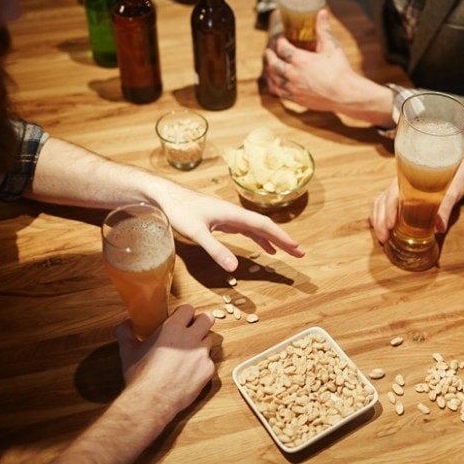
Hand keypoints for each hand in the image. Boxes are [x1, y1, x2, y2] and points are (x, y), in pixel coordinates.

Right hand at [116, 305, 214, 418]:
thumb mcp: (128, 351)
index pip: (188, 309)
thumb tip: (125, 323)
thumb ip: (126, 332)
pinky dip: (201, 365)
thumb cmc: (140, 376)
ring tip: (188, 354)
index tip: (180, 320)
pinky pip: (209, 362)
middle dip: (201, 323)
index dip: (184, 314)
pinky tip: (189, 372)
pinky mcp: (208, 370)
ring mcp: (202, 354)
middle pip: (207, 319)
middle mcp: (191, 339)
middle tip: (192, 331)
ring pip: (209, 341)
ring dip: (201, 344)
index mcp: (172, 329)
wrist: (151, 401)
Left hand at [154, 188, 304, 271]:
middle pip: (265, 227)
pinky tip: (262, 247)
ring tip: (287, 251)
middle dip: (283, 240)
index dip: (281, 238)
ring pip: (256, 228)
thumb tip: (235, 268)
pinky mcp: (221, 220)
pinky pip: (246, 230)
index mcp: (233, 214)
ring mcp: (228, 216)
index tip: (296, 248)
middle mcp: (234, 213)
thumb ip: (216, 250)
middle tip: (300, 253)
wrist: (162, 195)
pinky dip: (258, 239)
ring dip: (272, 239)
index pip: (264, 226)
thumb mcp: (196, 233)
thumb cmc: (178, 210)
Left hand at [263, 9, 360, 110]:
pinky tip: (276, 85)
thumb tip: (322, 12)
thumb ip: (324, 30)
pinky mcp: (298, 100)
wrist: (346, 95)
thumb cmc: (340, 70)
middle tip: (268, 52)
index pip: (283, 48)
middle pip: (274, 64)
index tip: (281, 39)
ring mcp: (295, 89)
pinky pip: (281, 94)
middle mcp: (293, 74)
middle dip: (270, 57)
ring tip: (270, 68)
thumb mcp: (332, 47)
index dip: (280, 42)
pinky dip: (276, 88)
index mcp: (300, 60)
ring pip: (275, 80)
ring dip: (271, 72)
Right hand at [369, 163, 463, 243]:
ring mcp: (398, 190)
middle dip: (380, 221)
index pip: (393, 194)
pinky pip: (383, 205)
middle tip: (383, 239)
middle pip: (382, 201)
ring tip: (381, 238)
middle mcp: (401, 184)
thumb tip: (439, 228)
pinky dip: (378, 217)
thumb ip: (445, 209)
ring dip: (377, 221)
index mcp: (411, 179)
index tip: (390, 226)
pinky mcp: (400, 197)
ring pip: (380, 203)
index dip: (389, 210)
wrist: (457, 173)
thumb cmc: (454, 180)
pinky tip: (380, 229)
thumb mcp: (452, 193)